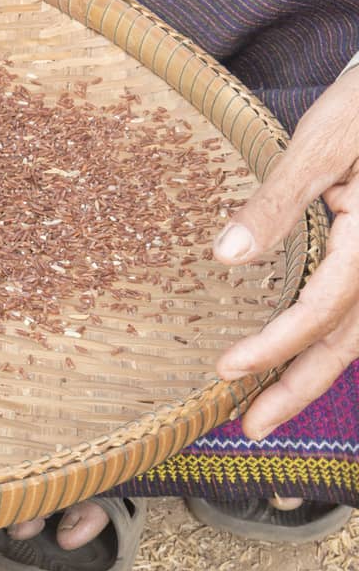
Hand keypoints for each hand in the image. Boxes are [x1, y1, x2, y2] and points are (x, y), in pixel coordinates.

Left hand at [214, 68, 358, 437]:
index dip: (276, 346)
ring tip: (265, 409)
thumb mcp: (322, 141)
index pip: (324, 309)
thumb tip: (225, 257)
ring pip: (358, 331)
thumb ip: (278, 202)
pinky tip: (296, 358)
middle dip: (300, 387)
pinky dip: (328, 339)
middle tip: (250, 429)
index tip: (225, 370)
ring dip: (314, 372)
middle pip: (349, 340)